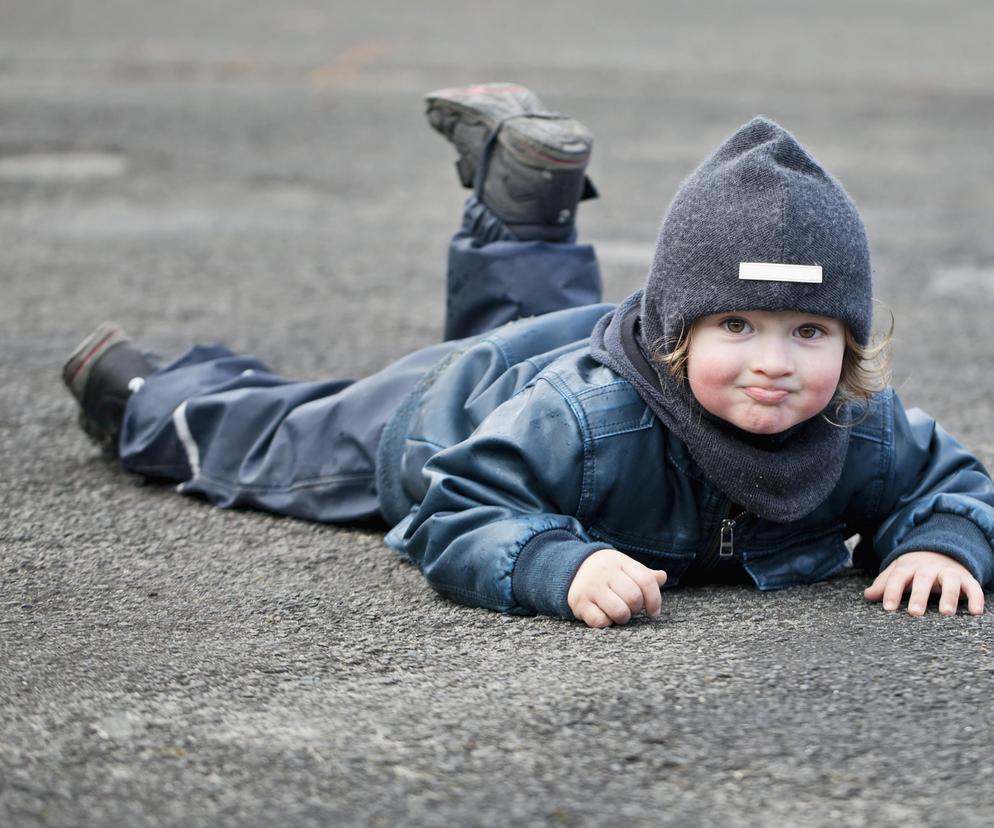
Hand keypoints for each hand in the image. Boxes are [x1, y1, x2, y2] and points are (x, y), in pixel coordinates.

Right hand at [568, 548, 666, 627]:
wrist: (572, 568)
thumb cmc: (606, 572)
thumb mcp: (625, 567)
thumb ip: (644, 575)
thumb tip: (662, 577)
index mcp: (620, 562)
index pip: (646, 581)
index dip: (655, 600)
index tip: (654, 612)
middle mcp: (605, 572)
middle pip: (634, 597)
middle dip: (636, 609)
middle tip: (630, 608)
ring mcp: (591, 587)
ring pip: (619, 611)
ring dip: (623, 618)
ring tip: (619, 613)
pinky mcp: (579, 602)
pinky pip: (600, 621)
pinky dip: (606, 622)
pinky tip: (604, 615)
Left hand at [863, 551, 984, 615]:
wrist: (940, 551)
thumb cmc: (914, 569)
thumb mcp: (897, 572)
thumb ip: (883, 584)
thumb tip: (867, 596)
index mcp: (909, 567)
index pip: (898, 577)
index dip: (892, 591)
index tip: (888, 608)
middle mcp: (929, 568)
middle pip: (923, 579)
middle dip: (919, 595)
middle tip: (914, 613)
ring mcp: (948, 573)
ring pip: (950, 582)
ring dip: (949, 596)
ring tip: (946, 613)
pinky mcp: (966, 579)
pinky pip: (973, 587)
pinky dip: (976, 598)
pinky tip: (976, 611)